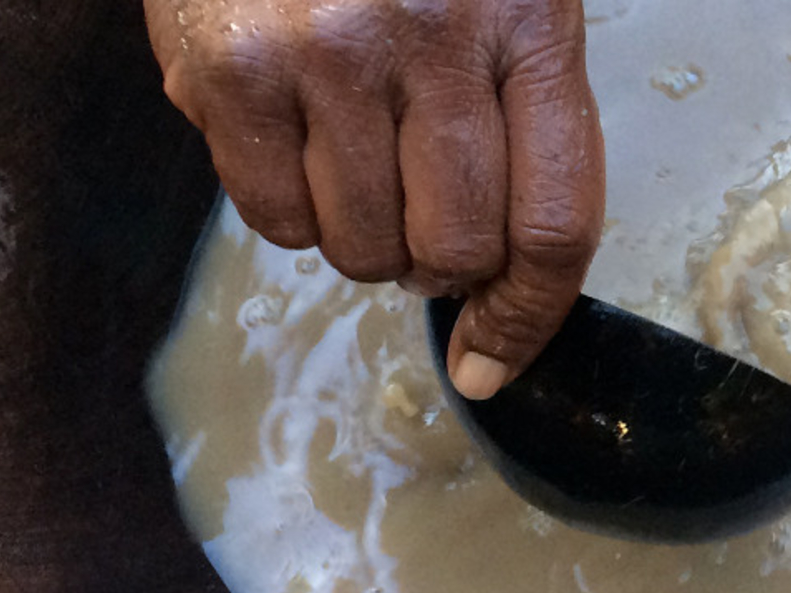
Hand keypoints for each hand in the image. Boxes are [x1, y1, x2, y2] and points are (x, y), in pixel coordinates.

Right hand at [144, 0, 605, 399]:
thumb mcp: (502, 3)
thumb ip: (518, 128)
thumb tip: (492, 293)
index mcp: (529, 20)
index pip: (555, 221)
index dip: (530, 316)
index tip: (496, 359)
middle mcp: (433, 35)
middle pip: (457, 251)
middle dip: (438, 262)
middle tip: (417, 215)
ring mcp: (329, 53)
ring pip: (362, 251)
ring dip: (364, 235)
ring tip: (354, 157)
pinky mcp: (235, 71)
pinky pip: (276, 223)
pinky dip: (292, 211)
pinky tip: (298, 142)